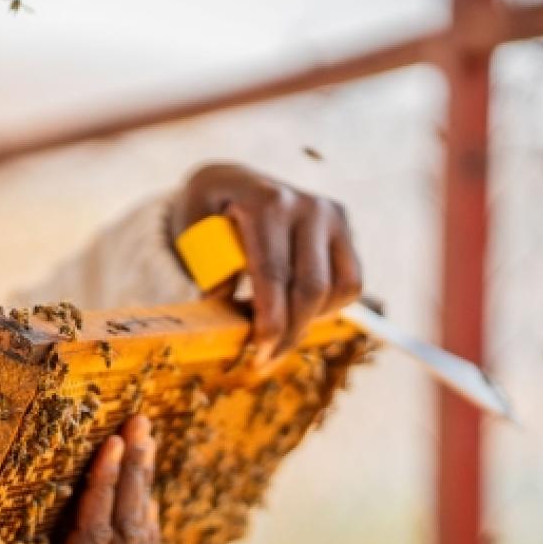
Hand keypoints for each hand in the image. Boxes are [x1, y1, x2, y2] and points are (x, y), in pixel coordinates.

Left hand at [169, 162, 363, 363]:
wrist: (233, 182)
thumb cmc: (208, 212)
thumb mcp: (192, 230)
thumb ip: (206, 267)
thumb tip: (223, 302)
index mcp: (265, 203)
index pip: (274, 274)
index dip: (270, 322)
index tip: (257, 354)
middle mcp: (306, 205)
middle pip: (311, 288)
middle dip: (290, 334)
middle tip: (265, 361)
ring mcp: (331, 214)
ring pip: (337, 289)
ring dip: (309, 323)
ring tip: (278, 335)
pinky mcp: (344, 227)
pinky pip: (350, 282)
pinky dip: (328, 308)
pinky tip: (299, 313)